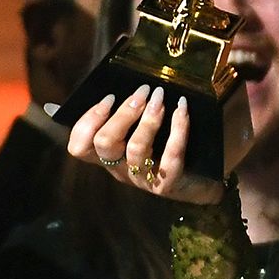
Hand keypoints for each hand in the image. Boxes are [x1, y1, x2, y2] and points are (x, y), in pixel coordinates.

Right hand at [66, 84, 225, 204]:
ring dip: (148, 118)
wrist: (197, 186)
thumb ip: (123, 121)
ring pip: (136, 148)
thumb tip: (99, 96)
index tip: (110, 98)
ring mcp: (142, 180)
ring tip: (160, 97)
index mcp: (109, 157)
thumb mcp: (139, 138)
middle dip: (122, 113)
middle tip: (142, 92)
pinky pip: (170, 157)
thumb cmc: (164, 153)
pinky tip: (181, 110)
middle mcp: (121, 170)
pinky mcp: (167, 185)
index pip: (80, 146)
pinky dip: (177, 129)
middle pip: (105, 143)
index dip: (88, 121)